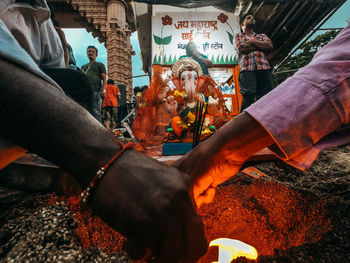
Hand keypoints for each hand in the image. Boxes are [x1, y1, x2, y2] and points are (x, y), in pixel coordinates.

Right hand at [89, 149, 206, 261]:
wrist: (105, 163)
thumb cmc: (130, 174)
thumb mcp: (164, 181)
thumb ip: (177, 202)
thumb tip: (182, 232)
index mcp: (185, 189)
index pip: (199, 231)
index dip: (190, 247)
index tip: (180, 252)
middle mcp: (179, 201)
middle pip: (194, 247)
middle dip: (181, 259)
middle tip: (165, 257)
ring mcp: (162, 213)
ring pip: (172, 255)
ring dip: (158, 259)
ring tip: (145, 251)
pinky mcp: (142, 224)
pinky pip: (144, 253)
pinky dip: (136, 253)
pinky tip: (128, 243)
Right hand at [173, 141, 242, 207]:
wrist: (225, 154)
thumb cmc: (205, 161)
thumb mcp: (191, 183)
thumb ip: (186, 199)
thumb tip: (184, 212)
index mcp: (174, 172)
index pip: (173, 193)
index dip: (180, 199)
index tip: (187, 199)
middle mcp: (184, 176)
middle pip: (185, 197)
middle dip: (194, 198)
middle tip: (198, 193)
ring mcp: (197, 179)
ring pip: (196, 198)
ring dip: (203, 197)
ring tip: (206, 188)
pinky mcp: (207, 182)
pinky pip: (205, 196)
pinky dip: (209, 194)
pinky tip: (211, 187)